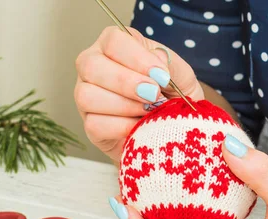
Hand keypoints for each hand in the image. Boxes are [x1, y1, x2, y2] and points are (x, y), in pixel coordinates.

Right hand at [74, 27, 203, 160]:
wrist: (173, 130)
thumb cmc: (172, 96)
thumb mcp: (180, 76)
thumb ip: (171, 64)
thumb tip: (157, 60)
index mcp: (114, 46)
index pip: (112, 40)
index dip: (136, 58)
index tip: (161, 76)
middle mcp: (93, 67)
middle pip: (90, 65)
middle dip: (126, 82)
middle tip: (154, 94)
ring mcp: (86, 97)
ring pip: (86, 96)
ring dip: (123, 105)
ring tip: (148, 111)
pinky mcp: (90, 126)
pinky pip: (94, 124)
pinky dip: (121, 127)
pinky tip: (139, 127)